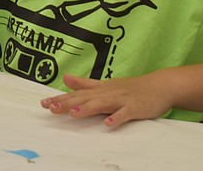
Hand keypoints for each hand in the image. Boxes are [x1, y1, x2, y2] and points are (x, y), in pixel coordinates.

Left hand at [40, 72, 172, 127]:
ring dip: (87, 108)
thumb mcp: (105, 85)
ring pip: (101, 104)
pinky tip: (108, 123)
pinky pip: (125, 113)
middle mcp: (107, 93)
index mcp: (99, 90)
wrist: (159, 86)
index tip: (43, 103)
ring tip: (73, 113)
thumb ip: (85, 84)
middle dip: (67, 103)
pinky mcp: (135, 107)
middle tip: (50, 108)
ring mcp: (121, 100)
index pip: (76, 95)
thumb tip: (65, 78)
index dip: (60, 99)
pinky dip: (117, 117)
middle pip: (84, 98)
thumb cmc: (131, 88)